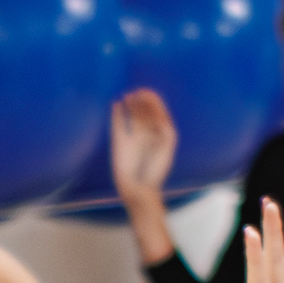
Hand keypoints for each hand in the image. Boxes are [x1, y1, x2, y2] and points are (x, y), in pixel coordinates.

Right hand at [108, 90, 177, 210]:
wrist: (139, 189)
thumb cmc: (156, 170)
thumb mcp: (166, 145)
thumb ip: (164, 126)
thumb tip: (156, 111)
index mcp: (161, 133)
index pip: (157, 111)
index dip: (152, 100)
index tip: (147, 94)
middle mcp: (147, 132)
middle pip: (144, 110)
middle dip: (141, 100)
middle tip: (136, 93)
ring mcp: (133, 136)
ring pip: (132, 115)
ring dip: (130, 104)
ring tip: (128, 95)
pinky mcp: (119, 142)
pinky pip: (117, 124)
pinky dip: (116, 114)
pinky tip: (117, 104)